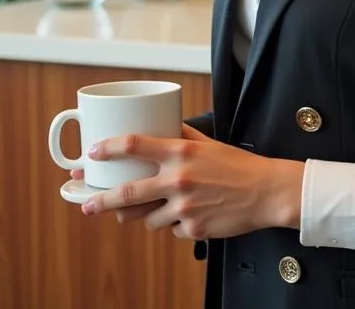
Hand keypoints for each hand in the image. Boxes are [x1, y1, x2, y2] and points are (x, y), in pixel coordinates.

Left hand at [76, 124, 304, 239]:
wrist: (265, 192)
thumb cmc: (238, 165)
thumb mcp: (208, 143)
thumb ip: (182, 135)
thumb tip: (162, 125)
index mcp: (181, 152)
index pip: (135, 145)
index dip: (109, 148)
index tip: (94, 152)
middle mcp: (178, 179)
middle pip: (127, 193)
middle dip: (102, 201)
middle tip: (88, 204)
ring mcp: (184, 207)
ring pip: (147, 218)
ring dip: (150, 214)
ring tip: (166, 206)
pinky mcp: (192, 229)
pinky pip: (171, 230)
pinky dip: (176, 224)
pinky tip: (193, 213)